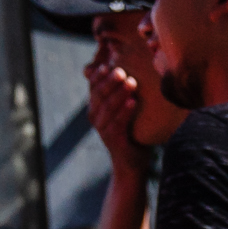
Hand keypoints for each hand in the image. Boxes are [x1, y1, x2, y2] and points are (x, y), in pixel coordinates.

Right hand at [85, 55, 145, 169]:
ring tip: (131, 82)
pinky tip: (133, 102)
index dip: (100, 75)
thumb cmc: (131, 134)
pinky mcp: (113, 139)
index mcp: (96, 108)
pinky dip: (126, 111)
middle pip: (100, 94)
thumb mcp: (124, 113)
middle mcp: (95, 117)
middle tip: (122, 70)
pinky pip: (118, 122)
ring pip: (108, 106)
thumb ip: (123, 97)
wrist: (132, 164)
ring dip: (120, 93)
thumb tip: (131, 74)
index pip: (94, 87)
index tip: (109, 64)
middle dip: (110, 81)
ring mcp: (102, 128)